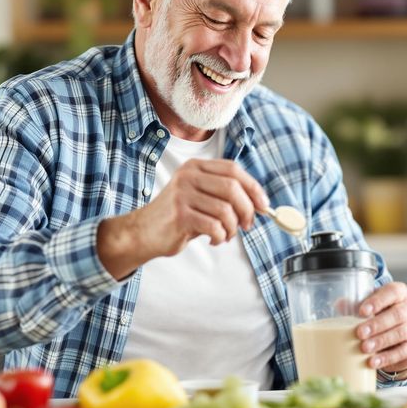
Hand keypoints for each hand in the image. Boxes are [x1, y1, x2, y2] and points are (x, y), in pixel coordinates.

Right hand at [98, 159, 267, 277]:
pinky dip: (220, 237)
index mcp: (196, 167)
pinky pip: (214, 226)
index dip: (253, 188)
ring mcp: (183, 194)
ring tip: (225, 235)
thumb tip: (259, 205)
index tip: (263, 205)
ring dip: (232, 228)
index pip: (233, 170)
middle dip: (247, 210)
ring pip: (226, 210)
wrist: (142, 232)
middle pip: (233, 188)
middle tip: (248, 225)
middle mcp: (189, 176)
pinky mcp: (180, 214)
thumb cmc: (177, 217)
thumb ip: (224, 196)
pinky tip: (213, 240)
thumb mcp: (199, 198)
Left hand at [356, 282, 406, 376]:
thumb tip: (341, 304)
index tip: (362, 311)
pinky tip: (373, 361)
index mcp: (400, 293)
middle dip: (377, 324)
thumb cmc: (380, 315)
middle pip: (398, 314)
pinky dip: (387, 357)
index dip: (377, 301)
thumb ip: (355, 304)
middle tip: (360, 333)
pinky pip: (403, 352)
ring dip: (381, 341)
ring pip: (401, 333)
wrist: (397, 336)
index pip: (392, 292)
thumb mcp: (369, 306)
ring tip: (364, 348)